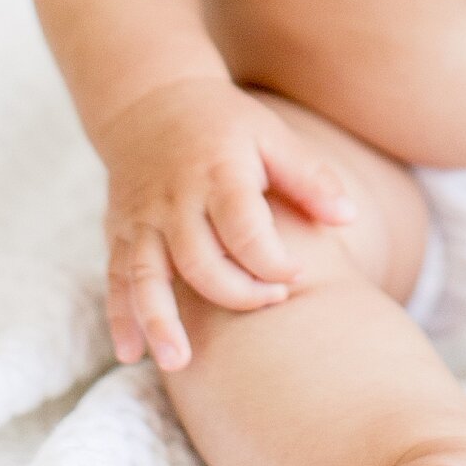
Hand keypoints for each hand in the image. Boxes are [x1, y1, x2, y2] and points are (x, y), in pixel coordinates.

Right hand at [98, 76, 355, 372]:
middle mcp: (174, 199)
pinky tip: (133, 355)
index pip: (244, 229)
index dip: (273, 261)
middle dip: (236, 294)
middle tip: (272, 304)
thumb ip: (310, 177)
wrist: (151, 101)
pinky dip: (121, 318)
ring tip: (179, 364)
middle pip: (199, 261)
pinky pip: (115, 280)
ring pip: (146, 277)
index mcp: (218, 174)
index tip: (297, 277)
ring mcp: (142, 219)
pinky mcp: (120, 232)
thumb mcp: (272, 136)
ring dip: (160, 321)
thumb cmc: (226, 125)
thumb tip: (349, 218)